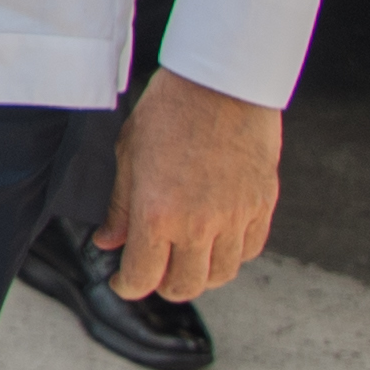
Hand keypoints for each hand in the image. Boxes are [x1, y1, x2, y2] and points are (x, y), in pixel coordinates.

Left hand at [96, 67, 281, 304]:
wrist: (222, 83)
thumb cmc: (170, 110)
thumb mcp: (130, 153)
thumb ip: (120, 206)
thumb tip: (108, 242)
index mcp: (157, 214)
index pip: (143, 277)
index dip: (127, 285)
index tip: (122, 280)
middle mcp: (199, 226)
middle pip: (184, 286)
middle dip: (164, 285)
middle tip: (154, 271)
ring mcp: (234, 219)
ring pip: (221, 275)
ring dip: (200, 274)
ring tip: (186, 257)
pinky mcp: (261, 208)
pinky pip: (250, 251)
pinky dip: (232, 255)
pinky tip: (217, 240)